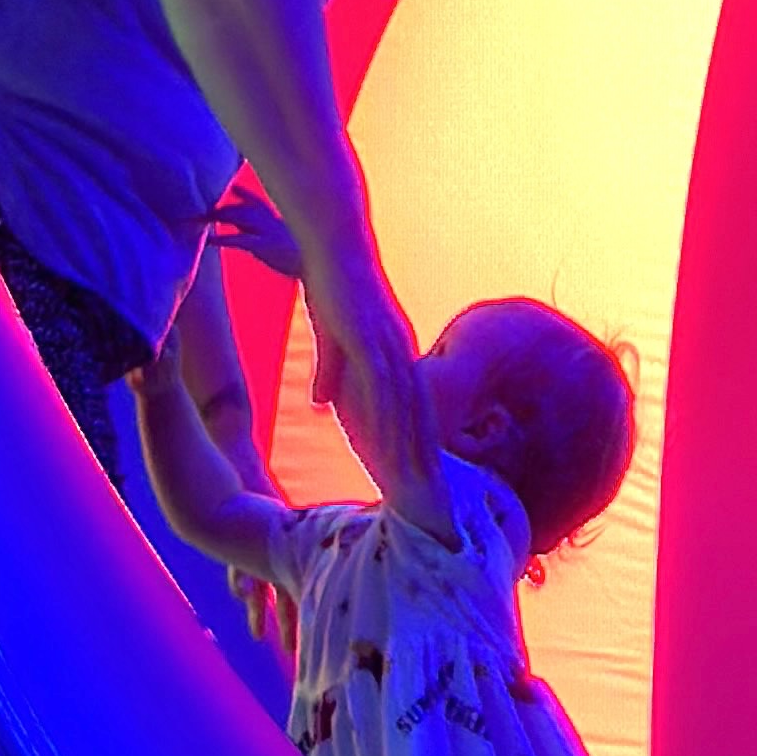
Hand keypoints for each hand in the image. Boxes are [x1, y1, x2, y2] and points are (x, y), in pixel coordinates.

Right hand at [311, 278, 445, 539]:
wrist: (334, 243)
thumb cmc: (333, 289)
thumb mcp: (330, 344)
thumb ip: (330, 374)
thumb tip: (322, 405)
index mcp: (397, 359)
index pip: (412, 417)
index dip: (417, 456)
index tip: (422, 495)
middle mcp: (402, 356)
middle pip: (419, 422)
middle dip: (425, 468)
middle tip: (434, 511)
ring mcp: (391, 348)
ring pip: (406, 412)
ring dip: (412, 453)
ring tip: (417, 494)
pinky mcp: (373, 339)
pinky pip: (383, 388)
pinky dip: (388, 419)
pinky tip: (390, 448)